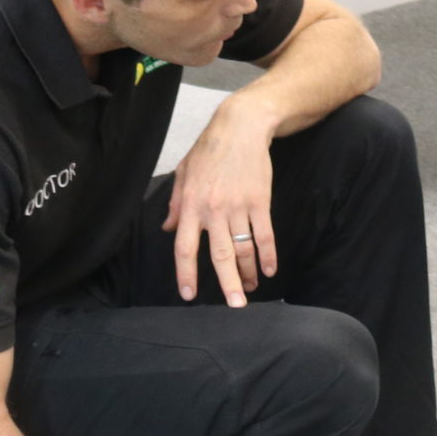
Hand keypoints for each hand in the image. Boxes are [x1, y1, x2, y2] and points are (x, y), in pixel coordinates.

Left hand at [163, 105, 277, 306]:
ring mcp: (238, 207)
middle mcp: (213, 210)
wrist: (240, 128)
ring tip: (250, 290)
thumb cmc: (209, 150)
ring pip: (244, 249)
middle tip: (234, 307)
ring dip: (248, 273)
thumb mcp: (184, 174)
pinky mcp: (260, 202)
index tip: (188, 295)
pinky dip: (268, 255)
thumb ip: (175, 205)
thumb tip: (168, 229)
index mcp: (191, 205)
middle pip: (220, 256)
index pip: (185, 247)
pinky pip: (265, 235)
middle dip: (227, 284)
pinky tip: (269, 270)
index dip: (186, 273)